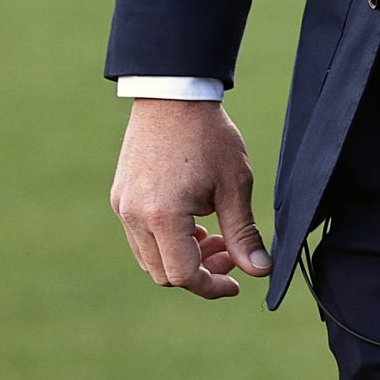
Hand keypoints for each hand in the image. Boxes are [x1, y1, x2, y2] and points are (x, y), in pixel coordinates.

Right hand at [110, 98, 271, 298]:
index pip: (183, 275)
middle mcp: (134, 216)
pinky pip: (140, 237)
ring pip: (150, 258)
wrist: (174, 94)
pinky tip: (193, 222)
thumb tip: (260, 270)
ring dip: (182, 257)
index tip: (236, 281)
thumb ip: (244, 233)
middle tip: (230, 252)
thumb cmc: (208, 136)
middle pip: (164, 273)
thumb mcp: (234, 185)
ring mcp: (122, 207)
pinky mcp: (119, 197)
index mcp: (163, 216)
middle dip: (200, 272)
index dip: (212, 285)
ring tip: (213, 234)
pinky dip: (166, 241)